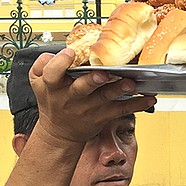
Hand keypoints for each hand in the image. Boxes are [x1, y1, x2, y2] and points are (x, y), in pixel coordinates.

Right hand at [29, 47, 156, 147]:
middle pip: (82, 88)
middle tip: (104, 73)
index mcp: (54, 87)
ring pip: (106, 98)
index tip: (70, 53)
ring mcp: (89, 108)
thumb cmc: (52, 101)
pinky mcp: (103, 116)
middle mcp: (72, 98)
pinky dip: (137, 105)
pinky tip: (149, 99)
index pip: (52, 73)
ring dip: (120, 89)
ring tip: (131, 83)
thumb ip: (42, 64)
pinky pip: (122, 110)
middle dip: (93, 80)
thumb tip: (58, 52)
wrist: (59, 133)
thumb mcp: (37, 83)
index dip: (60, 63)